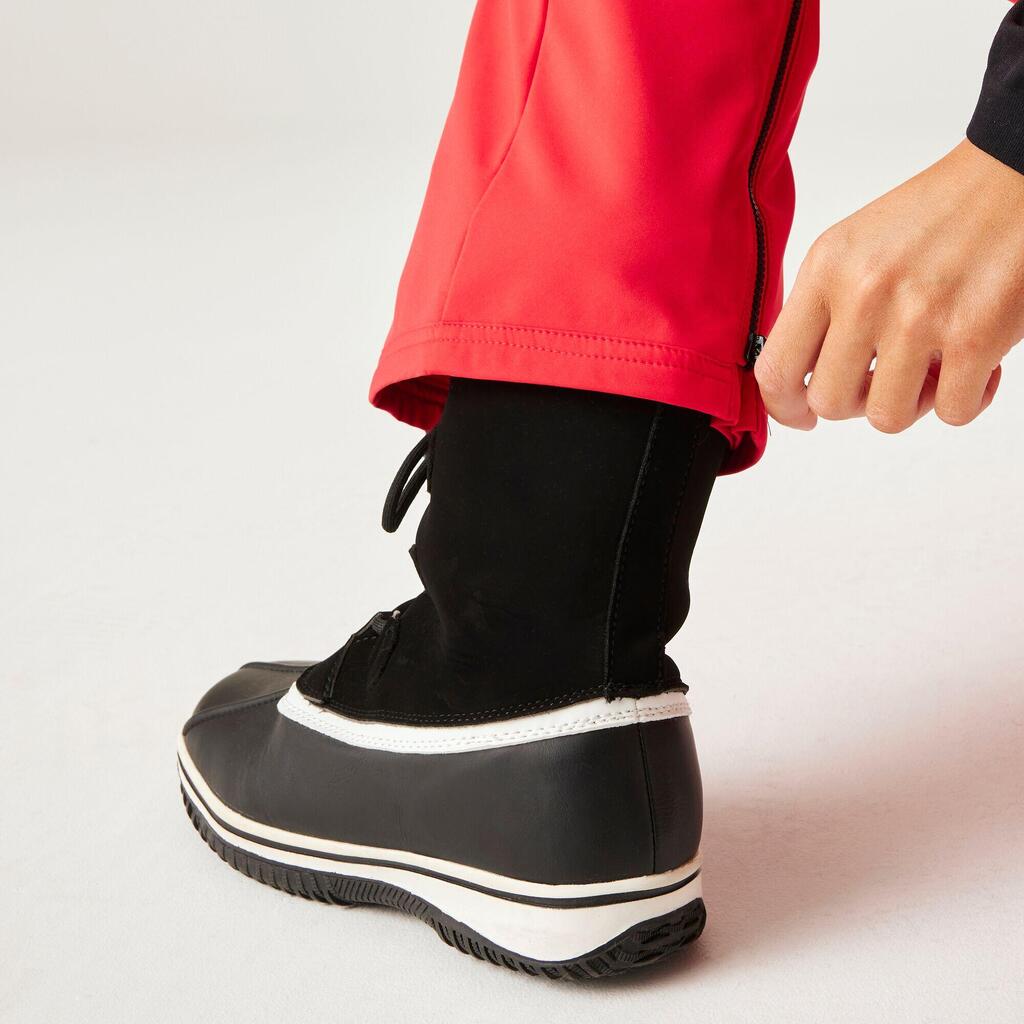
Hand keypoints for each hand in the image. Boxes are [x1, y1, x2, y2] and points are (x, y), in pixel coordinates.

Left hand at [756, 140, 1023, 432]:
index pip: (775, 370)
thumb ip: (820, 309)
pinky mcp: (974, 336)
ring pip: (886, 418)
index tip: (803, 416)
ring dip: (912, 403)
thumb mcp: (851, 249)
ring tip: (930, 369)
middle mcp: (864, 293)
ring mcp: (918, 318)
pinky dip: (965, 399)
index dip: (785, 407)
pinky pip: (951, 413)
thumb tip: (800, 379)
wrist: (1014, 177)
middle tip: (884, 377)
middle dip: (857, 401)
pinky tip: (976, 366)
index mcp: (825, 270)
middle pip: (830, 402)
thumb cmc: (935, 217)